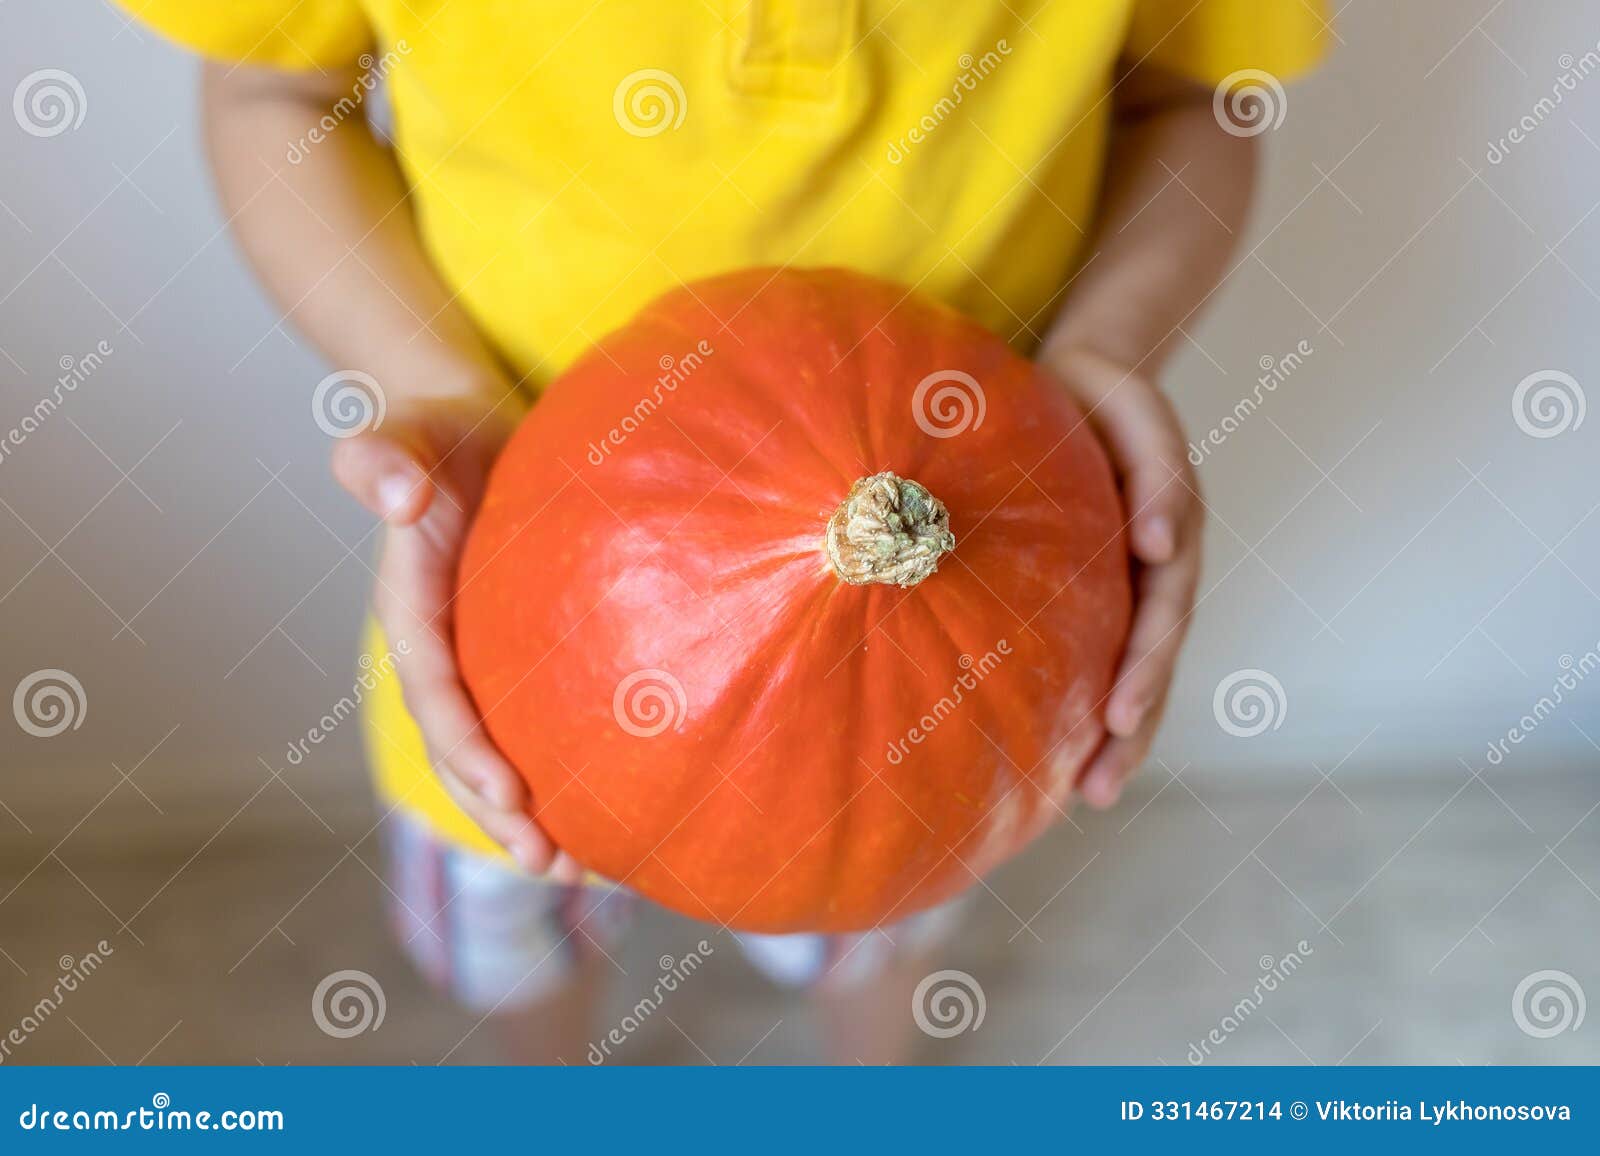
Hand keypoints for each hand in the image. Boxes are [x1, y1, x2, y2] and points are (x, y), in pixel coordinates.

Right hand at [330, 388, 581, 878]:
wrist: (474, 430)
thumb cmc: (442, 428)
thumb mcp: (411, 428)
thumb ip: (386, 454)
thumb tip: (398, 497)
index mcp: (411, 608)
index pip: (434, 690)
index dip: (465, 746)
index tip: (508, 792)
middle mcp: (441, 649)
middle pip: (461, 746)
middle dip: (497, 811)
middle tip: (549, 860)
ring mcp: (478, 661)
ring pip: (495, 755)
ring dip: (529, 819)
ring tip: (580, 872)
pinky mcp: (516, 660)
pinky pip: (534, 728)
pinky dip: (561, 776)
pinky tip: (609, 817)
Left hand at [1043, 348, 1203, 808]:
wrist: (1080, 381)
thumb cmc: (1104, 395)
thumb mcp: (1137, 413)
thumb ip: (1159, 471)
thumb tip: (1162, 546)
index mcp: (1172, 536)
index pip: (1164, 614)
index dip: (1146, 666)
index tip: (1121, 716)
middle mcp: (1158, 573)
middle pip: (1154, 662)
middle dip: (1133, 729)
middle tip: (1100, 786)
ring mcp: (1129, 587)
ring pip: (1132, 671)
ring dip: (1118, 738)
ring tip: (1090, 795)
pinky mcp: (1095, 591)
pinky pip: (1094, 654)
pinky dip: (1085, 705)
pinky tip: (1059, 756)